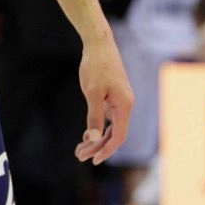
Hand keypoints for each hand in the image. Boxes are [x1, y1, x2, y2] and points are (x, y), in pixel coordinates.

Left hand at [75, 34, 132, 165]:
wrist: (99, 44)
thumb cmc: (96, 66)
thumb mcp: (92, 92)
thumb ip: (94, 116)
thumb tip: (94, 139)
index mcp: (125, 106)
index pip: (118, 137)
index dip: (107, 150)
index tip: (93, 160)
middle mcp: (126, 106)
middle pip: (114, 134)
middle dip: (97, 147)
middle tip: (79, 156)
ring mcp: (120, 101)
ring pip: (110, 127)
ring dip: (96, 139)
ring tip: (80, 149)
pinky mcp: (113, 97)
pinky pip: (108, 118)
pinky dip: (98, 127)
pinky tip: (87, 135)